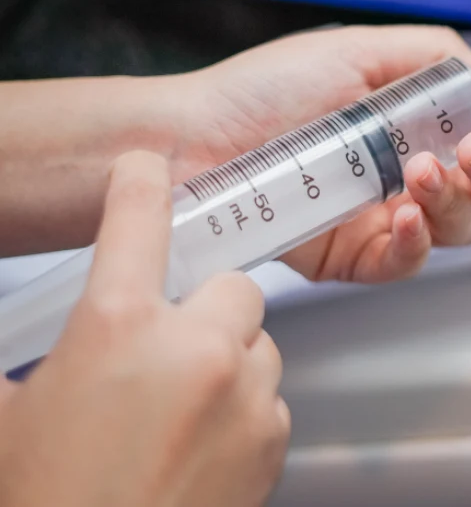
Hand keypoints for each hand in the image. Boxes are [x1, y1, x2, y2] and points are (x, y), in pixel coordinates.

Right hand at [0, 152, 288, 506]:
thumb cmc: (45, 497)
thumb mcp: (9, 415)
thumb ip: (22, 358)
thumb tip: (25, 346)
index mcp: (116, 327)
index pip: (137, 221)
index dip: (140, 186)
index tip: (147, 168)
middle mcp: (192, 348)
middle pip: (233, 286)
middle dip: (205, 310)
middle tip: (168, 350)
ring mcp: (243, 392)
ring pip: (257, 342)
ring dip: (227, 361)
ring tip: (179, 411)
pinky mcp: (273, 436)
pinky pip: (270, 396)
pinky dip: (244, 410)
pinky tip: (200, 445)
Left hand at [165, 26, 470, 283]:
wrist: (194, 139)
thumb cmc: (265, 90)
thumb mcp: (355, 50)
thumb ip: (435, 56)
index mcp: (418, 120)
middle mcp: (412, 169)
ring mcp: (386, 215)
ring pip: (462, 227)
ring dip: (458, 201)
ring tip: (421, 175)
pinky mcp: (355, 257)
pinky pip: (410, 261)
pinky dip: (419, 243)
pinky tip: (405, 217)